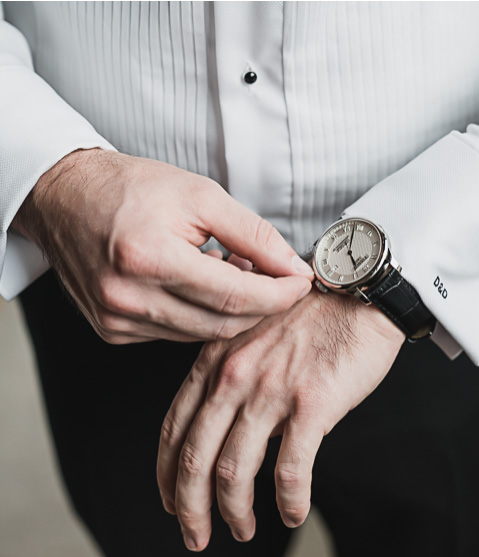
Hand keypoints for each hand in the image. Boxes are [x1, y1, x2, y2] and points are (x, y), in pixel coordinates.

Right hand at [11, 148, 313, 342]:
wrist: (65, 195)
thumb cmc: (131, 188)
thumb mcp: (201, 195)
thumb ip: (254, 234)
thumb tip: (294, 268)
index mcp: (148, 258)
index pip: (236, 296)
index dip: (280, 294)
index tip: (302, 281)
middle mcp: (127, 297)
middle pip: (224, 323)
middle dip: (263, 304)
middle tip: (276, 274)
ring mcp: (117, 320)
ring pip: (204, 334)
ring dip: (233, 310)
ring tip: (234, 270)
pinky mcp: (113, 331)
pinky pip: (178, 334)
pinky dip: (203, 314)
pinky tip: (202, 283)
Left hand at [156, 291, 404, 549]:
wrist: (360, 290)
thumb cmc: (315, 311)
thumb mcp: (255, 334)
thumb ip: (237, 376)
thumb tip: (237, 426)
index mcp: (215, 360)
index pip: (174, 429)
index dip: (167, 475)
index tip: (170, 503)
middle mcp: (234, 378)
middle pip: (194, 460)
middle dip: (189, 509)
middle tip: (196, 537)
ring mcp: (270, 392)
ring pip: (234, 471)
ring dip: (234, 512)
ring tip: (243, 531)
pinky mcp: (312, 404)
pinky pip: (290, 469)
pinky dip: (288, 501)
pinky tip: (293, 515)